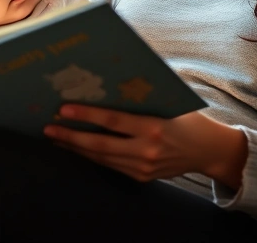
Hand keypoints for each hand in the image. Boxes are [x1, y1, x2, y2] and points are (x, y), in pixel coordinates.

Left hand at [43, 105, 247, 188]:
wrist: (208, 151)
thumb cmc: (188, 118)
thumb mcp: (169, 103)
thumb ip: (143, 96)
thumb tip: (108, 79)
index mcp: (154, 127)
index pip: (113, 121)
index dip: (87, 116)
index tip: (64, 109)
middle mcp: (147, 150)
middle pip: (101, 145)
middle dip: (71, 137)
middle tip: (48, 128)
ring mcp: (143, 167)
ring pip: (102, 158)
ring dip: (76, 148)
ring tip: (55, 138)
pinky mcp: (140, 176)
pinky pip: (110, 165)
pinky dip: (91, 156)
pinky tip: (76, 147)